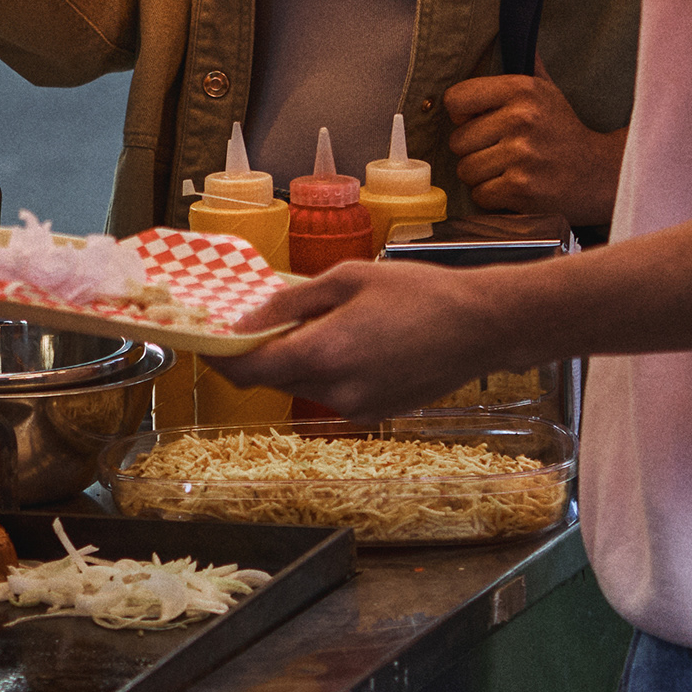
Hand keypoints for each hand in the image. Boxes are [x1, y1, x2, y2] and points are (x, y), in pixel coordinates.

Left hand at [224, 264, 525, 425]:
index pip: (249, 370)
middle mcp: (336, 390)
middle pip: (272, 380)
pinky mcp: (374, 414)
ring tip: (319, 324)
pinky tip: (352, 342)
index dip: (221, 359)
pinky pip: (330, 394)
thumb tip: (248, 320)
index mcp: (325, 353)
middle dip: (259, 353)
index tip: (209, 342)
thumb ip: (291, 302)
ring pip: (301, 387)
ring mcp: (356, 407)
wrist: (482, 326)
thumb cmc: (421, 292)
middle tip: (260, 321)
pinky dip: (325, 372)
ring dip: (295, 361)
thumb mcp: (348, 278)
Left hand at [443, 64, 624, 228]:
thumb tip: (505, 31)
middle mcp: (521, 119)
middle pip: (457, 141)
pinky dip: (492, 197)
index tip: (479, 121)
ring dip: (482, 176)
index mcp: (522, 90)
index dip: (462, 114)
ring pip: (466, 170)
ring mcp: (522, 156)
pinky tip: (515, 188)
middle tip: (501, 151)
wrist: (601, 173)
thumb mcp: (547, 92)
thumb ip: (523, 66)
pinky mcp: (522, 189)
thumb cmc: (564, 132)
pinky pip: (480, 195)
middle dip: (474, 150)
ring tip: (509, 170)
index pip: (455, 99)